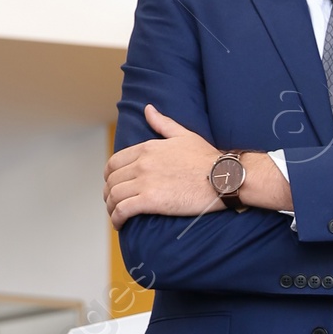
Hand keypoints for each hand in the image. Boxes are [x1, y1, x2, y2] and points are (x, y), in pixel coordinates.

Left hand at [105, 107, 287, 223]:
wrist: (223, 177)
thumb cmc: (208, 158)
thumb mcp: (184, 135)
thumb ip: (162, 123)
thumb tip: (148, 109)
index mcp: (147, 148)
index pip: (115, 162)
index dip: (110, 176)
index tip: (114, 184)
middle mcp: (142, 163)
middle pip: (112, 180)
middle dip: (109, 193)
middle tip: (115, 203)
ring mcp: (145, 182)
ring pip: (114, 196)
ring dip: (111, 207)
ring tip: (116, 215)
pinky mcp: (151, 200)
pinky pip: (122, 210)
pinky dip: (117, 218)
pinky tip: (120, 224)